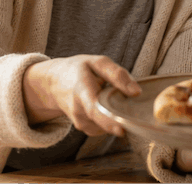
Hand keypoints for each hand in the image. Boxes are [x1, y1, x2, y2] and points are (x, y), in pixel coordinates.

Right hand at [23, 54, 140, 136]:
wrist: (54, 83)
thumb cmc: (78, 70)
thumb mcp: (97, 62)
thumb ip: (117, 74)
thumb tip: (136, 92)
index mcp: (81, 90)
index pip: (94, 109)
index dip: (109, 121)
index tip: (122, 129)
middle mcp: (78, 110)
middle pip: (104, 121)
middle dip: (120, 117)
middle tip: (126, 103)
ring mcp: (80, 122)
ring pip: (108, 124)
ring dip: (114, 113)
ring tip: (105, 96)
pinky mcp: (85, 128)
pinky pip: (105, 126)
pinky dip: (109, 117)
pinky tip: (102, 105)